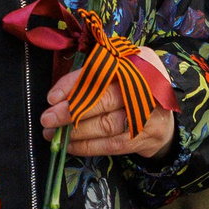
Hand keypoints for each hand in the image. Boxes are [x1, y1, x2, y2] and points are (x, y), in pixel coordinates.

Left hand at [44, 46, 176, 158]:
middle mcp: (148, 86)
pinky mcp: (146, 138)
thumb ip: (90, 76)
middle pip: (104, 99)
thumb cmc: (130, 88)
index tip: (51, 97)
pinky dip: (88, 146)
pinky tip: (69, 145)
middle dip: (71, 110)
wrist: (162, 116)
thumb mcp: (116, 71)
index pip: (100, 71)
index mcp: (139, 61)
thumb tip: (56, 97)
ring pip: (107, 125)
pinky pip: (112, 145)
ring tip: (53, 133)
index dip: (73, 85)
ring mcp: (150, 114)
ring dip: (76, 132)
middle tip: (47, 118)